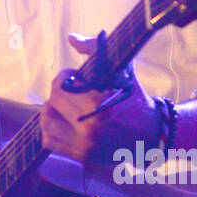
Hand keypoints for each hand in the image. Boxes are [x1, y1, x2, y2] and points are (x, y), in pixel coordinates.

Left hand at [40, 31, 159, 163]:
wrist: (150, 131)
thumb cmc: (133, 97)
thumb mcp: (122, 68)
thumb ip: (96, 49)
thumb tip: (72, 38)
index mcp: (98, 102)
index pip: (60, 84)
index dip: (66, 76)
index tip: (76, 77)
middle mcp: (90, 125)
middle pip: (52, 101)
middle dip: (59, 92)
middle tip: (71, 92)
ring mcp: (85, 144)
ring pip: (47, 121)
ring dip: (53, 112)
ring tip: (66, 109)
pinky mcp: (81, 158)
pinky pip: (49, 141)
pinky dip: (52, 131)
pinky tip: (65, 125)